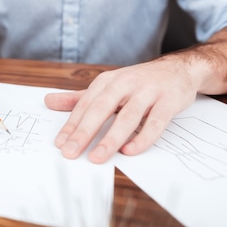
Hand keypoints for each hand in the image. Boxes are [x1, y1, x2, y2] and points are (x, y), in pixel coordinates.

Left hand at [45, 59, 197, 163]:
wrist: (178, 69)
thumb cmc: (137, 83)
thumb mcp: (106, 87)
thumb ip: (79, 98)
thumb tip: (48, 101)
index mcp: (107, 82)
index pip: (85, 105)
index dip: (71, 125)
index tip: (60, 144)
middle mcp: (125, 84)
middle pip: (101, 109)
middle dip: (85, 132)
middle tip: (71, 152)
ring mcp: (148, 92)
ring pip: (127, 117)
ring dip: (111, 138)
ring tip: (97, 157)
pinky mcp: (169, 101)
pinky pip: (155, 122)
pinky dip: (143, 137)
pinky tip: (130, 150)